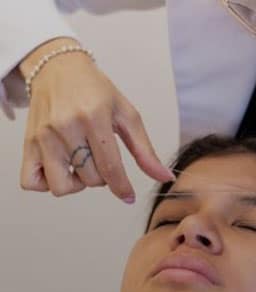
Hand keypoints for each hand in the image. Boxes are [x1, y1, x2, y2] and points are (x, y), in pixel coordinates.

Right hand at [19, 38, 173, 202]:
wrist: (58, 68)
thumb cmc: (96, 91)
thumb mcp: (127, 115)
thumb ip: (146, 150)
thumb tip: (166, 178)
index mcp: (94, 117)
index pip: (110, 167)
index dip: (122, 188)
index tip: (128, 196)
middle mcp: (66, 126)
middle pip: (90, 179)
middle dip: (103, 176)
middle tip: (100, 157)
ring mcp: (43, 136)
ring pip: (62, 187)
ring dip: (77, 184)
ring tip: (81, 166)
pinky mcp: (27, 142)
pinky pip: (32, 182)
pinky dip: (47, 184)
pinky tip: (60, 169)